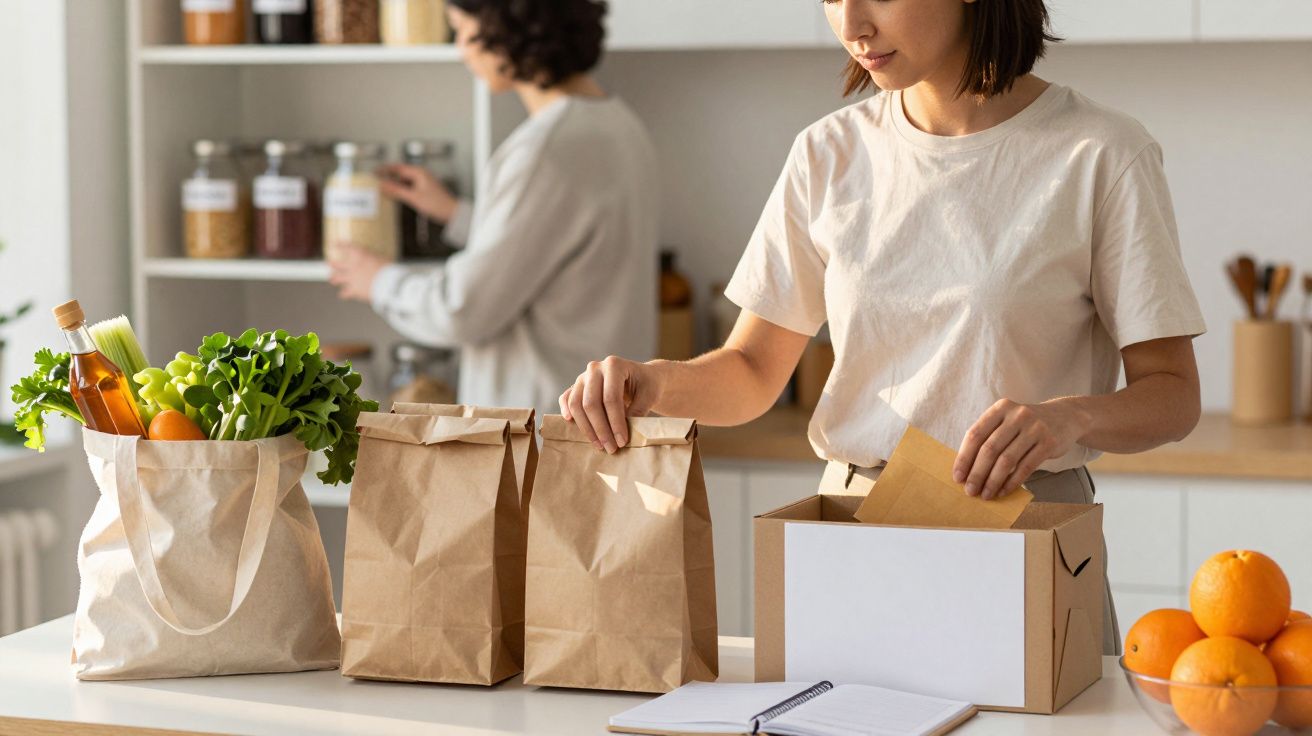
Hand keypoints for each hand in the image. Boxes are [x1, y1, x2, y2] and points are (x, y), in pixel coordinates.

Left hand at [327, 244, 387, 301]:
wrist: (390, 284)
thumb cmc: (390, 270)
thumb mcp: (382, 259)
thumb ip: (375, 259)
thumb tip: (376, 260)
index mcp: (360, 255)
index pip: (346, 247)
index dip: (339, 245)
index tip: (335, 244)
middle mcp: (352, 265)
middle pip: (337, 264)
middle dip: (332, 264)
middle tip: (330, 263)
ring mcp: (351, 278)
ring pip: (336, 278)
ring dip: (334, 279)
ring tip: (332, 280)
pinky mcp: (354, 290)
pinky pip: (344, 293)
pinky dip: (343, 294)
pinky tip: (342, 294)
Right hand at [378, 163, 457, 222]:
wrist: (452, 213)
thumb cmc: (438, 204)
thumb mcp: (413, 197)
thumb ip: (396, 190)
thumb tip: (383, 185)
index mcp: (419, 172)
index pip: (397, 167)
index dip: (384, 169)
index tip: (374, 172)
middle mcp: (421, 175)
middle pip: (400, 173)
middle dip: (388, 177)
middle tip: (377, 182)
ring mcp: (423, 182)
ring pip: (404, 181)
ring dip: (394, 185)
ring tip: (383, 190)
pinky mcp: (424, 190)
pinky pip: (409, 187)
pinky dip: (401, 190)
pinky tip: (396, 195)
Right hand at [559, 356, 662, 453]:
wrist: (641, 377)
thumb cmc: (647, 385)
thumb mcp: (650, 395)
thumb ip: (637, 411)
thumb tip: (620, 434)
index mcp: (614, 365)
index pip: (611, 398)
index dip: (615, 422)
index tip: (622, 441)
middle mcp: (595, 368)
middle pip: (591, 403)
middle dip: (601, 429)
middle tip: (611, 448)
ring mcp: (583, 376)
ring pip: (576, 404)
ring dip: (586, 428)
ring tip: (599, 445)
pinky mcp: (576, 385)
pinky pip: (566, 398)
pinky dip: (566, 411)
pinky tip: (571, 424)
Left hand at [952, 398, 1090, 499]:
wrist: (1065, 417)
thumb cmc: (1026, 425)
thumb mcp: (1007, 421)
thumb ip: (988, 438)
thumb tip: (965, 469)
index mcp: (1000, 408)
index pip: (975, 434)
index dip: (964, 457)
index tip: (957, 477)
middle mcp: (1017, 415)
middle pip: (990, 449)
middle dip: (977, 473)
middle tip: (970, 490)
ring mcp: (1034, 428)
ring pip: (1007, 460)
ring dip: (993, 481)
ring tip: (986, 494)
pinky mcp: (1048, 442)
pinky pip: (1026, 467)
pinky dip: (1012, 482)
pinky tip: (1003, 491)